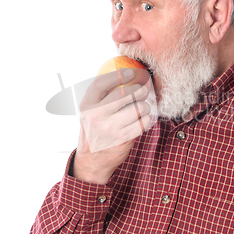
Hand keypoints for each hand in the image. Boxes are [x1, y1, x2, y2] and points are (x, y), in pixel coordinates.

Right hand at [73, 68, 150, 183]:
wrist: (92, 160)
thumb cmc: (94, 131)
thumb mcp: (88, 113)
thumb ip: (100, 97)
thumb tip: (123, 76)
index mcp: (86, 105)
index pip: (101, 83)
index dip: (118, 75)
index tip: (131, 72)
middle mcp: (96, 116)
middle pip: (124, 94)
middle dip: (138, 90)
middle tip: (142, 90)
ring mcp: (109, 128)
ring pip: (138, 108)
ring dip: (145, 106)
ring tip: (142, 108)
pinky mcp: (123, 139)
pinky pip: (143, 122)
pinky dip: (147, 119)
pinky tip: (143, 120)